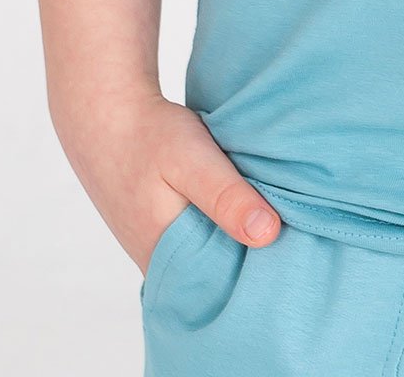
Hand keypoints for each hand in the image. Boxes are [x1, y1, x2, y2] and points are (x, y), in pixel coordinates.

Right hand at [55, 88, 282, 274]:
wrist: (107, 117)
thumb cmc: (149, 136)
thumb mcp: (191, 160)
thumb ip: (226, 197)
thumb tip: (269, 234)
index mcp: (172, 261)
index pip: (230, 286)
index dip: (265, 265)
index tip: (296, 238)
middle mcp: (167, 267)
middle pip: (226, 273)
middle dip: (258, 253)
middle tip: (295, 219)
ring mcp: (166, 253)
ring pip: (218, 256)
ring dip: (242, 237)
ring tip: (273, 208)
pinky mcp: (168, 235)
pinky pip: (207, 241)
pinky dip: (227, 225)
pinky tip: (246, 203)